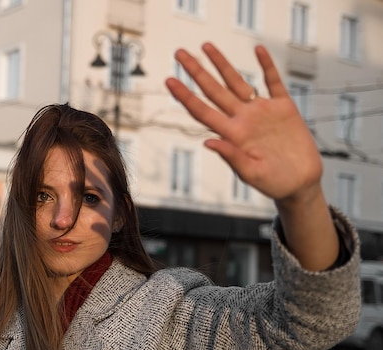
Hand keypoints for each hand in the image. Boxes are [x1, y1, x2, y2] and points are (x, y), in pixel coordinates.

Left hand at [165, 43, 322, 205]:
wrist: (300, 183)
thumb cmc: (273, 183)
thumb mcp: (252, 174)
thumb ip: (231, 157)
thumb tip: (207, 142)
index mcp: (232, 134)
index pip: (202, 111)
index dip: (185, 96)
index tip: (169, 81)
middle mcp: (242, 119)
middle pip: (214, 90)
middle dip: (197, 71)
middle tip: (179, 53)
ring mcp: (262, 112)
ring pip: (238, 81)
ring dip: (223, 64)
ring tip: (206, 45)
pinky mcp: (284, 109)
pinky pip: (274, 82)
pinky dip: (267, 66)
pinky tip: (258, 50)